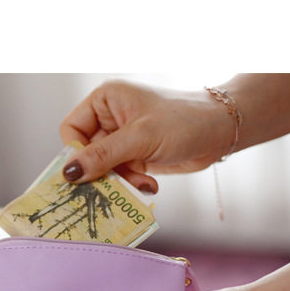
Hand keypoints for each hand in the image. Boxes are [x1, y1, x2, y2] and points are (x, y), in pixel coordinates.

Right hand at [58, 80, 234, 194]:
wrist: (221, 131)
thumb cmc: (184, 121)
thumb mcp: (140, 138)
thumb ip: (103, 156)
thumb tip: (68, 173)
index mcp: (105, 100)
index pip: (71, 129)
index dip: (75, 153)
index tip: (85, 174)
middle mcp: (110, 118)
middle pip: (86, 153)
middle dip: (101, 173)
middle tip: (112, 189)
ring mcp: (123, 139)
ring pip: (103, 169)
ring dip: (120, 182)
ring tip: (141, 184)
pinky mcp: (135, 156)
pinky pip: (120, 176)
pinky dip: (132, 184)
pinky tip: (149, 185)